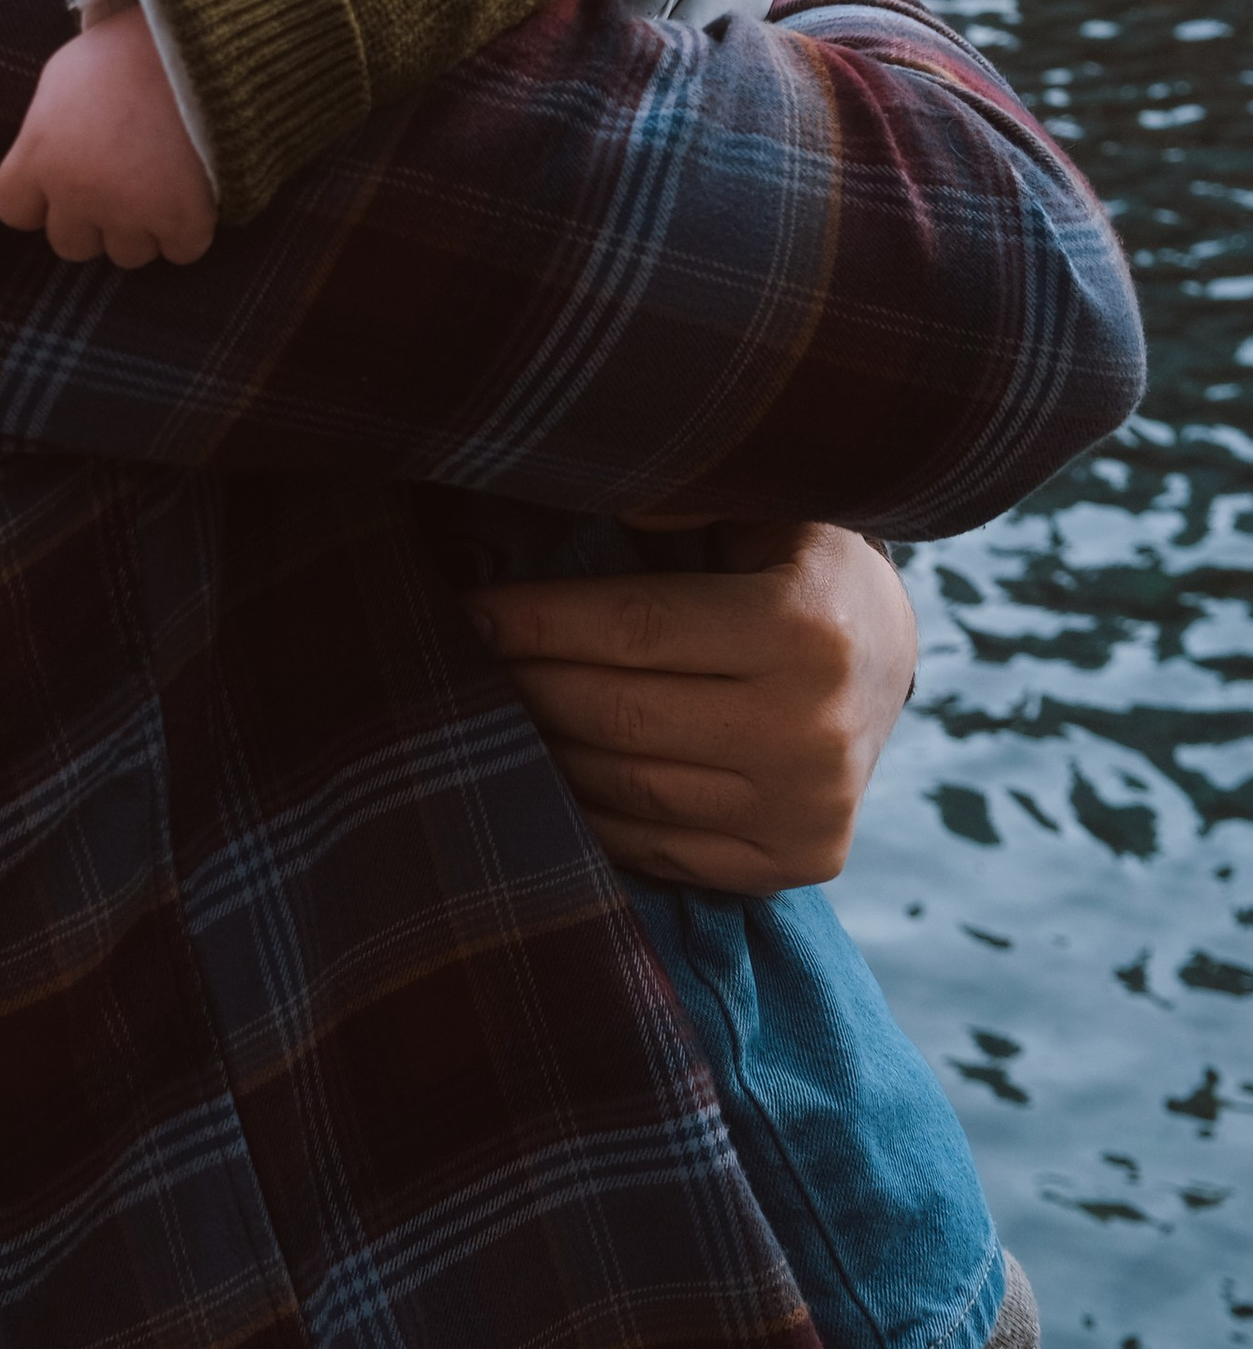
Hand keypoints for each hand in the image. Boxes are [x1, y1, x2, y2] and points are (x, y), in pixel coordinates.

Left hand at [0, 6, 216, 268]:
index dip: (40, 199)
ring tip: (160, 181)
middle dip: (93, 218)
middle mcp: (77, 192)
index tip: (65, 179)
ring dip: (142, 227)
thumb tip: (45, 164)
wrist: (195, 39)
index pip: (13, 210)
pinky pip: (181, 251)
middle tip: (119, 181)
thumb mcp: (62, 79)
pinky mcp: (182, 218)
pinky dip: (189, 229)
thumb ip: (45, 131)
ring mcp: (130, 210)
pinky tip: (193, 193)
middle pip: (70, 244)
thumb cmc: (125, 51)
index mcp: (38, 155)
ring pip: (127, 254)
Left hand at [466, 520, 918, 894]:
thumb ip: (688, 493)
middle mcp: (812, 731)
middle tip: (460, 661)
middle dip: (524, 684)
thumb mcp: (767, 503)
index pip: (633, 628)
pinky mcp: (795, 865)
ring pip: (627, 788)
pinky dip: (590, 815)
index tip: (467, 610)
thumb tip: (597, 484)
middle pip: (618, 714)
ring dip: (545, 750)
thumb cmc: (801, 562)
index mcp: (803, 627)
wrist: (888, 655)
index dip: (536, 620)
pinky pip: (658, 848)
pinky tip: (547, 773)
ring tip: (493, 712)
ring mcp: (805, 810)